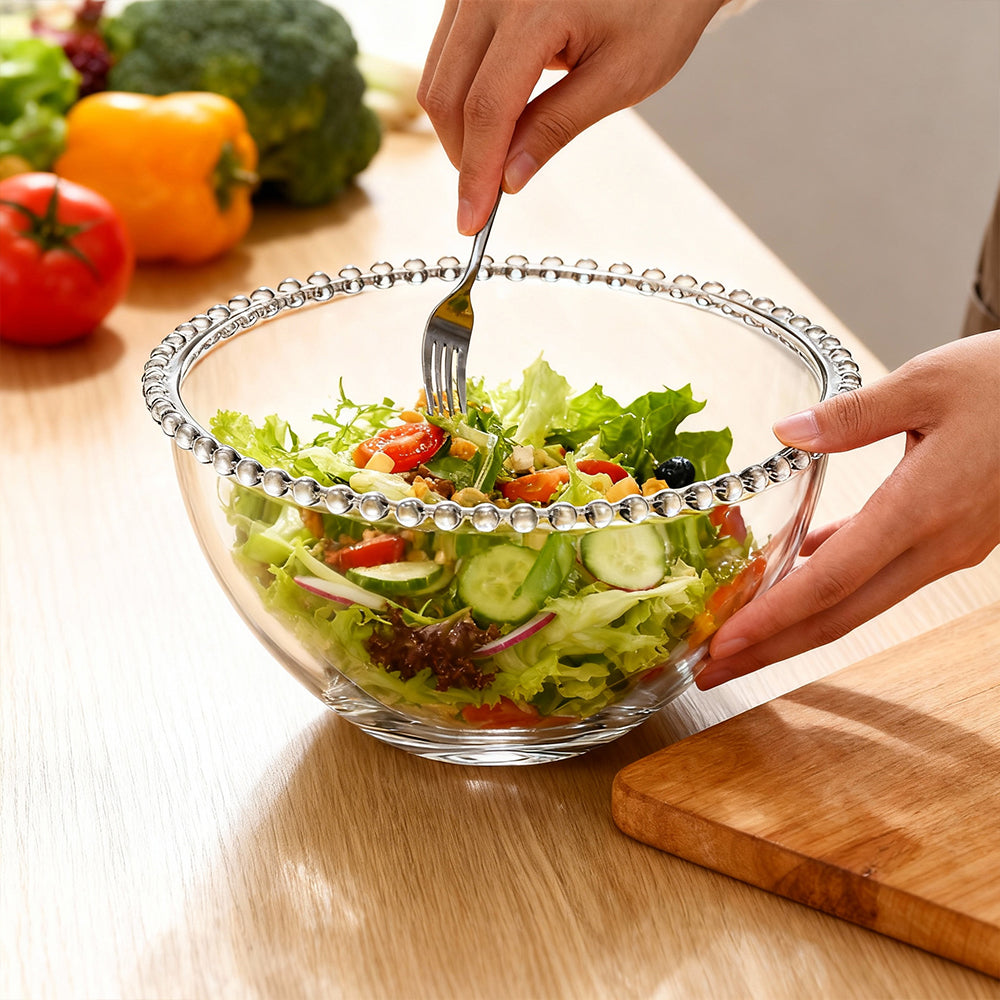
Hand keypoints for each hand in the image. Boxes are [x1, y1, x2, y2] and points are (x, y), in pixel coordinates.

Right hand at [419, 0, 724, 233]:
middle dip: (463, 156)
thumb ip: (556, 127)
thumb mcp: (619, 77)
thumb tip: (507, 178)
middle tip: (489, 194)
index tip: (471, 220)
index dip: (475, 173)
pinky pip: (447, 53)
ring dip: (459, 128)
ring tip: (500, 153)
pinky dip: (463, 95)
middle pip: (447, 94)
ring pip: (438, 75)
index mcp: (535, 7)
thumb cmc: (657, 6)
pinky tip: (497, 116)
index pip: (487, 109)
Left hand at [697, 331, 999, 688]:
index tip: (723, 645)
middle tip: (711, 671)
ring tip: (739, 641)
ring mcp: (947, 550)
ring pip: (858, 604)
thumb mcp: (927, 382)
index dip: (773, 618)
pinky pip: (879, 576)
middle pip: (839, 614)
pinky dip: (831, 585)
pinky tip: (794, 575)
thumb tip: (784, 432)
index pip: (832, 581)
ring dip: (795, 627)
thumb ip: (852, 414)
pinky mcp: (949, 540)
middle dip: (770, 648)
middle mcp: (936, 545)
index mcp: (923, 509)